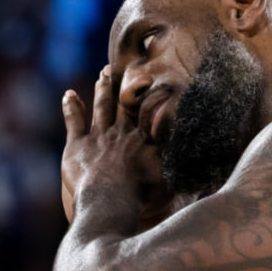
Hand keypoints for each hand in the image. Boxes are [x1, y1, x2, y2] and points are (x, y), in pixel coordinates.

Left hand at [61, 66, 175, 229]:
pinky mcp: (77, 145)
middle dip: (121, 85)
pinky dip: (71, 106)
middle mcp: (122, 131)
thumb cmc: (141, 195)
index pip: (147, 110)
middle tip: (118, 69)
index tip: (147, 78)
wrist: (110, 201)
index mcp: (143, 138)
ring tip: (102, 75)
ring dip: (101, 89)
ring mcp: (98, 136)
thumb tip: (203, 162)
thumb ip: (180, 166)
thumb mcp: (169, 180)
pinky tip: (68, 94)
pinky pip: (73, 120)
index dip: (146, 94)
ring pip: (101, 106)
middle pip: (122, 103)